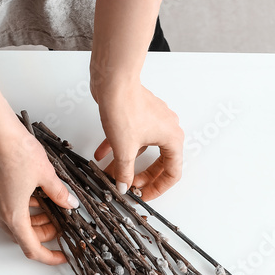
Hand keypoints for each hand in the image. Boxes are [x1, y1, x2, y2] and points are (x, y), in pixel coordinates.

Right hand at [0, 123, 79, 264]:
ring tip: (52, 209)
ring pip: (15, 223)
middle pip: (22, 236)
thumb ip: (59, 193)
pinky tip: (37, 195)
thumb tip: (69, 203)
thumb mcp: (46, 175)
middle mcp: (0, 211)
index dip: (48, 257)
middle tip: (61, 226)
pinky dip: (24, 209)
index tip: (61, 256)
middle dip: (43, 235)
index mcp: (14, 215)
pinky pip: (8, 209)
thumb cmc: (16, 150)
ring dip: (33, 222)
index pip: (31, 249)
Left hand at [93, 82, 182, 200]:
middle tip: (129, 186)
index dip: (159, 188)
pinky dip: (119, 147)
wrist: (113, 80)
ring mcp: (153, 120)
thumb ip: (125, 171)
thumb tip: (123, 185)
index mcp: (172, 138)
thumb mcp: (124, 149)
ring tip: (110, 174)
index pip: (172, 172)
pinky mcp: (139, 115)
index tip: (145, 195)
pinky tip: (102, 156)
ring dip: (127, 163)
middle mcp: (167, 129)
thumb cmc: (125, 106)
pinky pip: (132, 137)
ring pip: (142, 150)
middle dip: (141, 176)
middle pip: (158, 162)